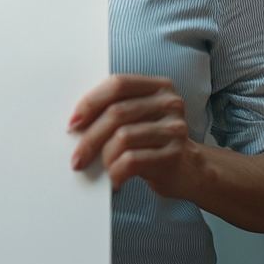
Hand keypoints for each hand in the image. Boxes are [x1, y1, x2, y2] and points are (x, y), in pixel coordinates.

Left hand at [68, 74, 203, 198]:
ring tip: (101, 168)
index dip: (91, 102)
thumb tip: (76, 123)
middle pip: (117, 113)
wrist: (190, 169)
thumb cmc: (154, 141)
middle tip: (77, 157)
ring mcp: (174, 130)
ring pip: (122, 137)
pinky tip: (114, 179)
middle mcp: (169, 104)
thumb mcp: (140, 117)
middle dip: (90, 137)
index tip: (73, 123)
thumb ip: (117, 108)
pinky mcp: (174, 156)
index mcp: (158, 86)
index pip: (118, 84)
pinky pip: (132, 161)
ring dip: (104, 157)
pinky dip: (116, 172)